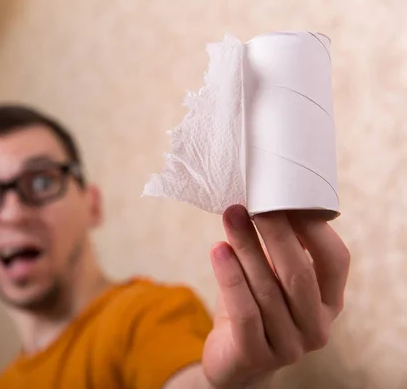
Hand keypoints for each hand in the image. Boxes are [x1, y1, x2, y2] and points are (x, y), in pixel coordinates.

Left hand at [201, 205, 349, 388]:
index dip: (314, 228)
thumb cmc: (254, 306)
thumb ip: (279, 249)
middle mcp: (317, 326)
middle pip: (299, 273)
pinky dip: (231, 278)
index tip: (287, 196)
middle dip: (275, 233)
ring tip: (230, 217)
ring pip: (267, 290)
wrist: (232, 358)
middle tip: (253, 203)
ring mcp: (289, 346)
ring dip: (246, 248)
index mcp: (330, 302)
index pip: (335, 261)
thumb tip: (266, 196)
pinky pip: (244, 312)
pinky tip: (218, 250)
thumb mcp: (273, 278)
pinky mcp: (256, 356)